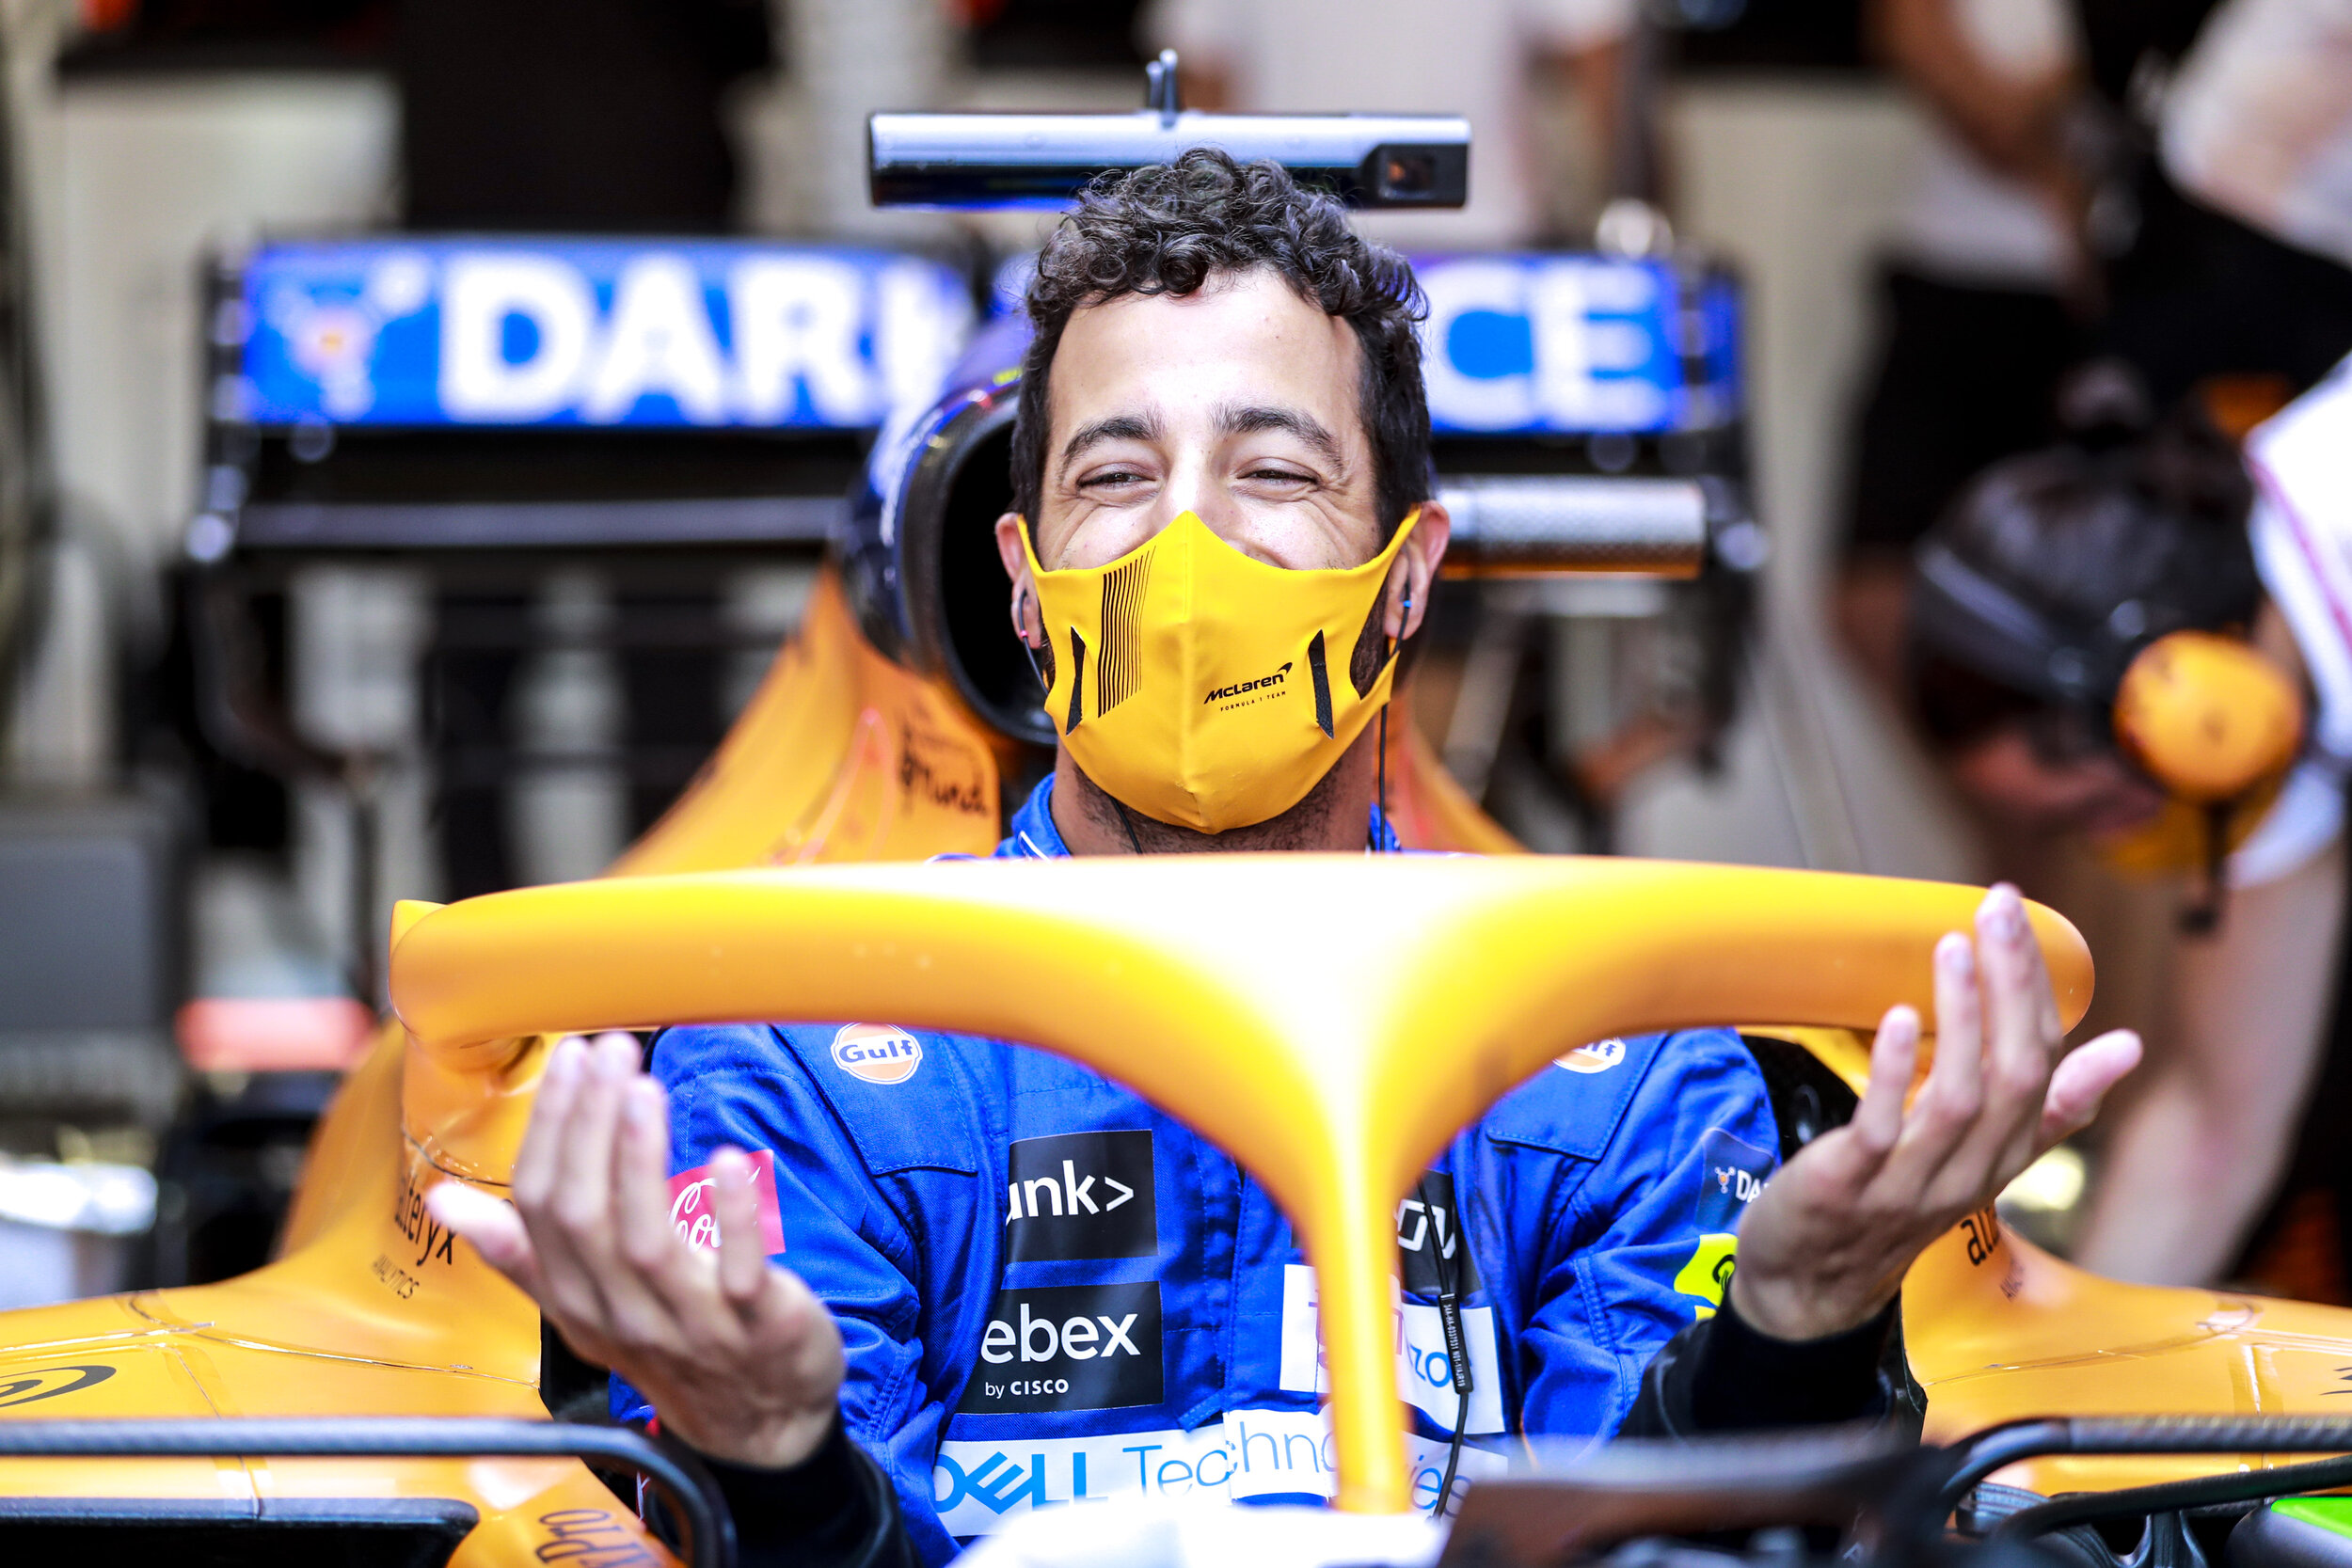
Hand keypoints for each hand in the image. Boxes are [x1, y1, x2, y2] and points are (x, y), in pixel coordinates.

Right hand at [428, 1032, 843, 1467]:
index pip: (540, 1210)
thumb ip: (521, 1252)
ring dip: (638, 1158)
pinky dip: (731, 1215)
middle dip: (588, 1125)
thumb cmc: (672, 1344)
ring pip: (644, 1242)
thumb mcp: (585, 1306)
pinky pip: (737, 1270)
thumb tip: (442, 1200)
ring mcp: (687, 1323)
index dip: (549, 1130)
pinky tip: (726, 1158)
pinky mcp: (755, 1325)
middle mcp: (620, 1314)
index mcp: (575, 1301)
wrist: (758, 1423)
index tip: (568, 1060)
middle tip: (608, 1050)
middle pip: (583, 1216)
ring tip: (642, 1088)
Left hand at [1729, 885, 2141, 1341]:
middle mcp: (1969, 1172)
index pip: (2044, 1068)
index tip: (2025, 919)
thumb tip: (2128, 1046)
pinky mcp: (1850, 1187)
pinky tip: (1899, 1017)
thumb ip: (2048, 1105)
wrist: (1810, 1289)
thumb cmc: (1892, 1206)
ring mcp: (1911, 1183)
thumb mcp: (1978, 1158)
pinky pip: (1883, 1127)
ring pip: (1960, 1099)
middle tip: (1998, 909)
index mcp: (2001, 1157)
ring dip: (1962, 1018)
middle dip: (2013, 987)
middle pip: (2016, 1076)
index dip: (2037, 993)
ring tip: (1955, 947)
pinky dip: (1896, 1070)